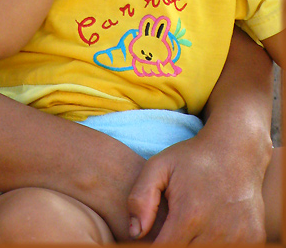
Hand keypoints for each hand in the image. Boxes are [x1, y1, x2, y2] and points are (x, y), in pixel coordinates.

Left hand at [128, 130, 269, 242]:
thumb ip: (140, 198)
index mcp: (189, 216)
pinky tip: (212, 227)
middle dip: (175, 242)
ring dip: (195, 243)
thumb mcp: (158, 166)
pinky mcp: (254, 238)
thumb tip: (135, 233)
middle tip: (174, 225)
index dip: (155, 244)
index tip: (157, 232)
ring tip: (192, 223)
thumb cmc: (193, 159)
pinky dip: (217, 243)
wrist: (236, 150)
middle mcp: (215, 232)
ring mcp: (238, 237)